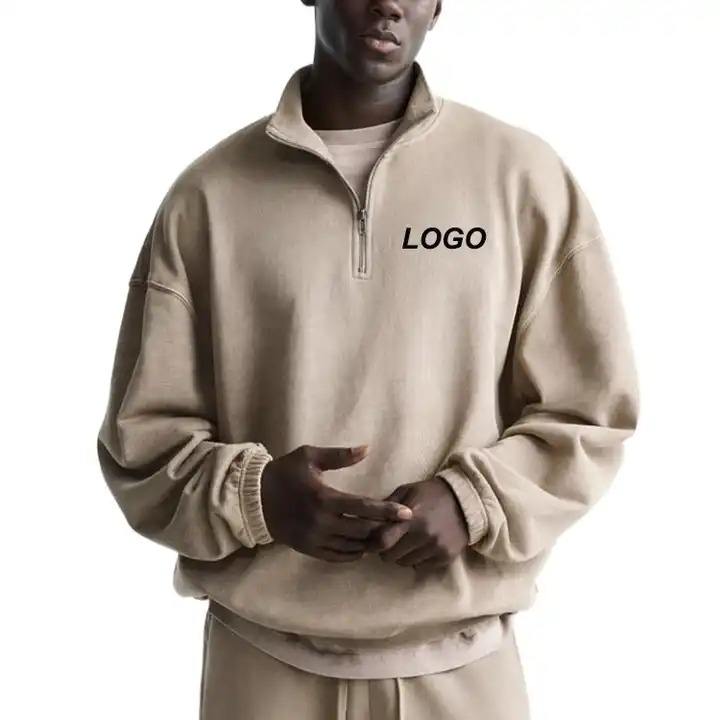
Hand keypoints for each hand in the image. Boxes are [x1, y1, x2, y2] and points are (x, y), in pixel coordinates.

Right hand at [260, 444, 412, 561]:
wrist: (253, 498)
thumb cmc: (284, 473)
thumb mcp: (310, 456)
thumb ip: (340, 455)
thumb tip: (366, 449)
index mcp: (325, 498)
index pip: (364, 507)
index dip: (387, 511)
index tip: (407, 513)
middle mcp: (322, 522)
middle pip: (362, 530)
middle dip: (384, 529)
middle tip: (400, 526)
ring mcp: (315, 539)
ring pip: (352, 546)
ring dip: (370, 542)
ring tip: (385, 535)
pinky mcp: (308, 549)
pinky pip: (337, 557)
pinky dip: (354, 554)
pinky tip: (363, 547)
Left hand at [365, 477, 468, 570]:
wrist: (465, 501)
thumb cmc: (430, 493)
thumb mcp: (406, 491)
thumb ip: (386, 505)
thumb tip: (365, 519)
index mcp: (410, 517)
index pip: (382, 540)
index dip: (373, 542)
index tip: (373, 539)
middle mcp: (423, 535)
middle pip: (391, 556)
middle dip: (386, 550)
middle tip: (390, 541)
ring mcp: (436, 548)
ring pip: (404, 563)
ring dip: (401, 555)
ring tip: (407, 542)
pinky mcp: (445, 557)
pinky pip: (421, 567)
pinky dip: (417, 559)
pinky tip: (421, 546)